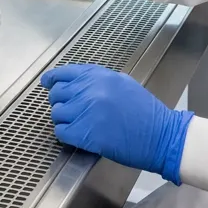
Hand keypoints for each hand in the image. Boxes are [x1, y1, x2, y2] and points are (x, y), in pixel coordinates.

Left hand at [41, 64, 193, 183]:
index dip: (52, 79)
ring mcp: (85, 112)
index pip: (64, 73)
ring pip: (56, 114)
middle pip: (57, 94)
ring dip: (63, 119)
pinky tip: (76, 135)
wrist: (160, 135)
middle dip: (60, 102)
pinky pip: (61, 132)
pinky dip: (66, 134)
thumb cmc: (145, 111)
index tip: (47, 83)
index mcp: (98, 76)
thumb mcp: (122, 83)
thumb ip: (98, 80)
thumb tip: (77, 83)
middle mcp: (89, 90)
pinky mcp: (85, 134)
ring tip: (76, 124)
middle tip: (69, 109)